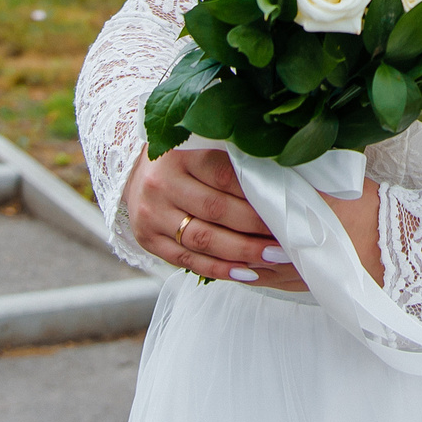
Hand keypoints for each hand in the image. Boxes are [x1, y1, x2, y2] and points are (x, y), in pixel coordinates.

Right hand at [124, 147, 298, 287]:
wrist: (135, 174)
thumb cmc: (183, 160)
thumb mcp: (203, 149)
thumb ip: (235, 162)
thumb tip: (284, 181)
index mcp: (179, 154)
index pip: (224, 176)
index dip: (256, 194)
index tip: (285, 208)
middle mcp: (160, 184)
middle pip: (215, 210)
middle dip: (255, 227)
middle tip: (286, 238)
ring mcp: (151, 214)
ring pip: (202, 239)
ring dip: (241, 252)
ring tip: (273, 258)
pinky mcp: (148, 240)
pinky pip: (187, 260)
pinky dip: (219, 268)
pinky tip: (245, 273)